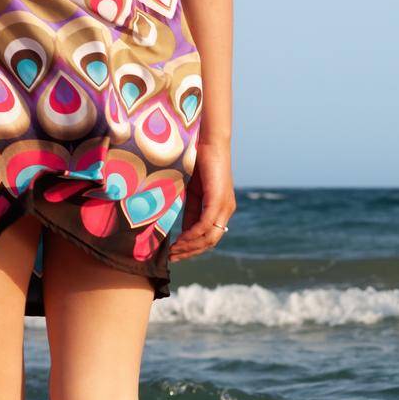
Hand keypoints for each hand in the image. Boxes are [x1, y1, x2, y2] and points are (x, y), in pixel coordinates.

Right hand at [170, 141, 235, 261]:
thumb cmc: (198, 162)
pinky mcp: (218, 200)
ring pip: (209, 236)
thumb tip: (182, 231)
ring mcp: (224, 206)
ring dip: (190, 247)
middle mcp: (226, 210)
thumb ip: (190, 211)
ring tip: (173, 253)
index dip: (193, 248)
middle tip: (173, 259)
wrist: (207, 141)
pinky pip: (206, 225)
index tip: (175, 254)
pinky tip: (181, 240)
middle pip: (210, 242)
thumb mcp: (192, 192)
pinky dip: (192, 235)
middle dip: (190, 252)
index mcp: (220, 209)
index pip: (209, 237)